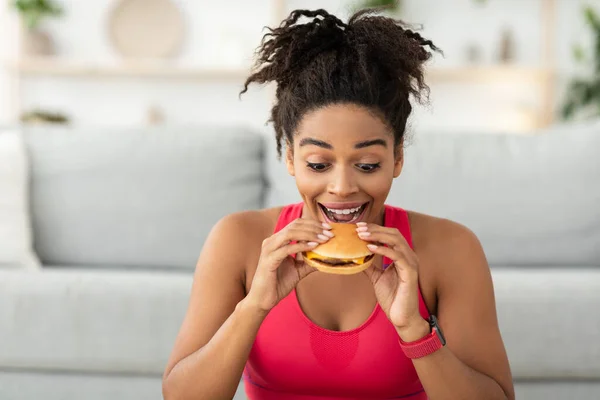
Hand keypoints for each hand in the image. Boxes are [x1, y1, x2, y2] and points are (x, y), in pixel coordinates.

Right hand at [247, 219, 332, 312]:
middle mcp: (272, 241)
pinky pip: (286, 249)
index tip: (328, 229)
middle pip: (295, 225)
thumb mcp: (298, 270)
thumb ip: (310, 261)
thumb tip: (327, 257)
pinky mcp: (269, 260)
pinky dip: (301, 246)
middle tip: (329, 233)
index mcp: (277, 241)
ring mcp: (269, 249)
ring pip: (290, 233)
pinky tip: (314, 246)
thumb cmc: (278, 284)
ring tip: (324, 239)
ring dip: (310, 234)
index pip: (296, 224)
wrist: (263, 299)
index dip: (313, 224)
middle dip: (314, 227)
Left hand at [356, 222, 427, 336]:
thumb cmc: (393, 298)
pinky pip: (397, 256)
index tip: (359, 227)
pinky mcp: (410, 273)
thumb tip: (356, 257)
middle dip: (375, 229)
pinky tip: (370, 248)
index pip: (390, 235)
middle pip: (393, 233)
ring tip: (362, 235)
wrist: (402, 317)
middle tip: (358, 228)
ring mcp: (411, 264)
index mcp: (403, 256)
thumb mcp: (377, 278)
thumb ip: (370, 266)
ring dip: (378, 235)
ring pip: (396, 241)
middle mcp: (409, 256)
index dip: (375, 229)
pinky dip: (383, 249)